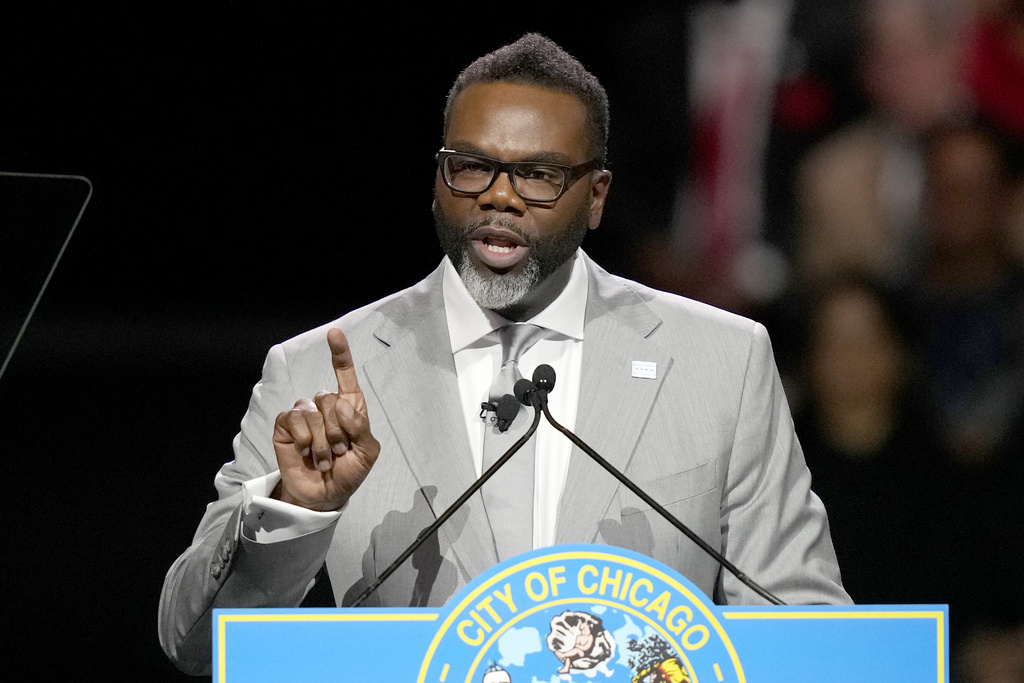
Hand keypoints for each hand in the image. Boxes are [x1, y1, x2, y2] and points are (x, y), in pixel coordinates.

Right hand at [272, 328, 379, 510]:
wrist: (325, 495)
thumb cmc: (349, 472)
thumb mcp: (367, 452)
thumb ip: (360, 427)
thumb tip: (341, 405)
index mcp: (350, 408)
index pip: (345, 375)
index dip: (340, 353)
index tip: (334, 332)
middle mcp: (326, 407)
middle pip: (329, 398)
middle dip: (337, 430)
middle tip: (339, 452)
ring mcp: (305, 415)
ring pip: (312, 411)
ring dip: (322, 441)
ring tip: (324, 458)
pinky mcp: (286, 426)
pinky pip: (293, 419)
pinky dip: (304, 439)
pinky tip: (306, 453)